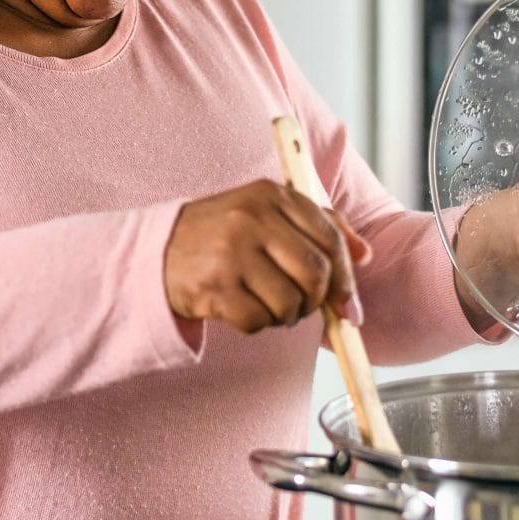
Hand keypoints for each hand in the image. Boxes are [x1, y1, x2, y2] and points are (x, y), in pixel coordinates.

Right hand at [165, 181, 370, 334]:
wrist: (153, 253)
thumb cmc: (219, 235)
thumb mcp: (266, 214)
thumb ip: (317, 225)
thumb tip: (365, 255)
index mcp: (270, 194)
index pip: (329, 238)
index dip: (346, 277)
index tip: (350, 304)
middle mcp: (251, 218)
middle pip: (315, 274)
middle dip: (316, 301)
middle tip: (303, 308)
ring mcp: (230, 252)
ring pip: (289, 302)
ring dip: (285, 316)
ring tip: (266, 305)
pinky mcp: (213, 286)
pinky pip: (258, 321)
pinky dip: (256, 325)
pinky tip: (241, 309)